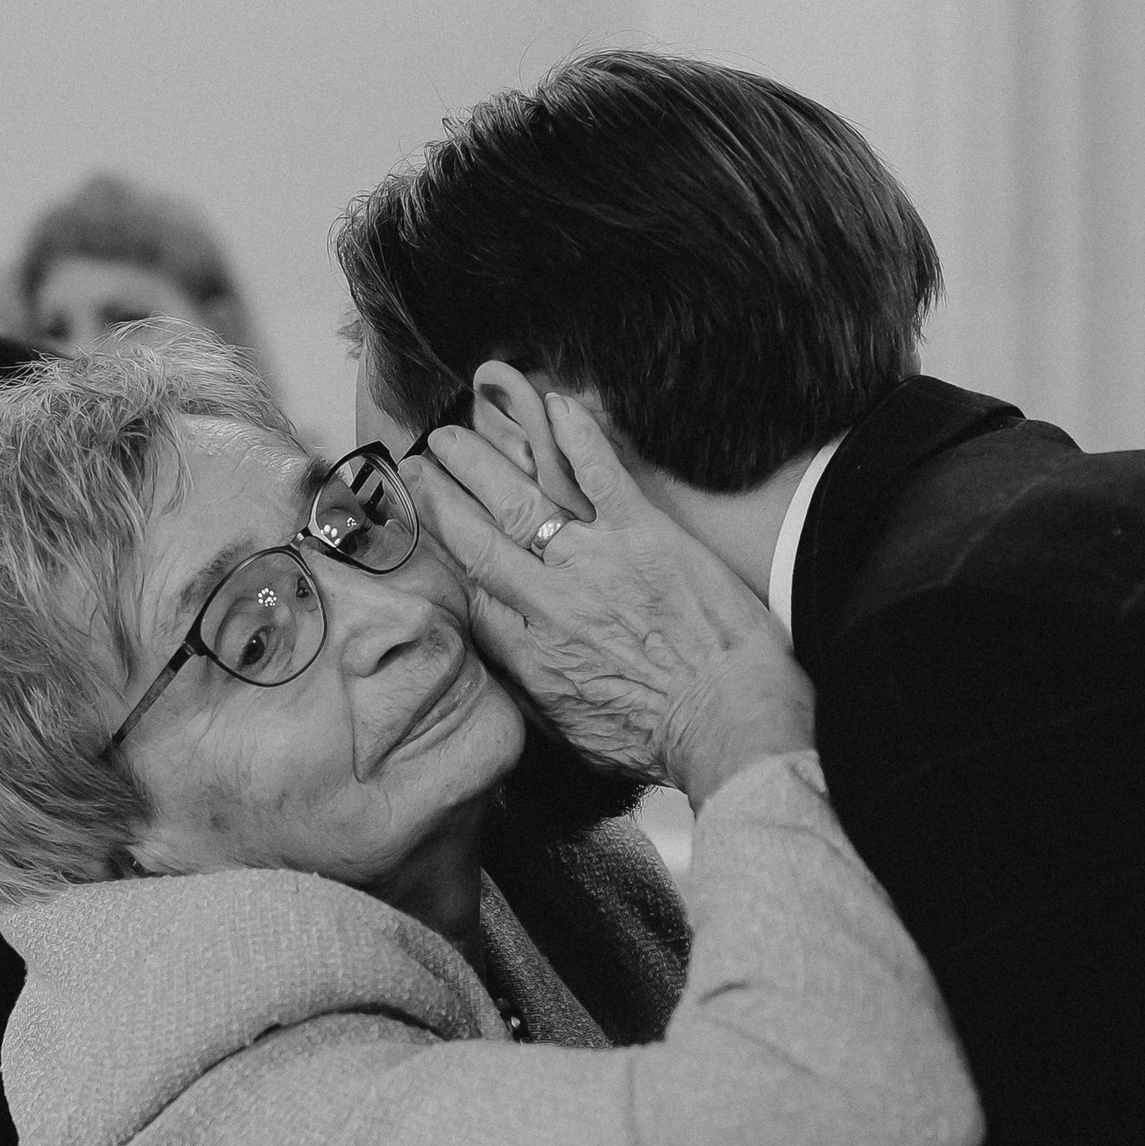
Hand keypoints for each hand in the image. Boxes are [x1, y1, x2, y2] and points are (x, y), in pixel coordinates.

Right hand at [411, 388, 812, 804]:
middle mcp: (550, 603)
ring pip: (521, 500)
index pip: (469, 593)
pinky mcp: (645, 535)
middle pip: (477, 537)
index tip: (418, 529)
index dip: (437, 554)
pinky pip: (601, 472)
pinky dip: (576, 434)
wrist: (729, 721)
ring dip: (481, 460)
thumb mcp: (575, 737)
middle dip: (440, 494)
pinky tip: (555, 403)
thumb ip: (532, 695)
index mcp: (530, 654)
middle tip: (416, 462)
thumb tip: (503, 668)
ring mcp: (595, 562)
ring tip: (451, 432)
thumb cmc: (662, 742)